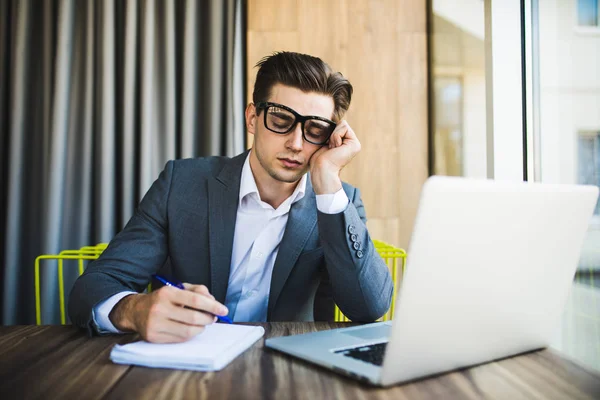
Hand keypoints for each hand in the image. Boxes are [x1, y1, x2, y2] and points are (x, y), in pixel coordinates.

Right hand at [109, 283, 228, 342]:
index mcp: (167, 293)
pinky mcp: (154, 337)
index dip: (212, 306)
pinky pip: (179, 339)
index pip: (195, 300)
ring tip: (203, 323)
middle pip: (194, 318)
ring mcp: (156, 324)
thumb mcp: (178, 289)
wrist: (135, 311)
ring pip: (188, 331)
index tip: (223, 310)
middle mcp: (160, 308)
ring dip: (201, 328)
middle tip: (214, 318)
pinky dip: (190, 335)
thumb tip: (213, 300)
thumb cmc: (162, 300)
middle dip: (209, 319)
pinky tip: (191, 329)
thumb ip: (197, 291)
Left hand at [309, 120, 360, 193]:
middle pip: (342, 123)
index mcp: (346, 142)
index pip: (339, 124)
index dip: (330, 132)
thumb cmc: (319, 158)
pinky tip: (335, 148)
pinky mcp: (355, 144)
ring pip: (343, 124)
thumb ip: (332, 132)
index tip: (328, 146)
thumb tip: (333, 119)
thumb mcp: (325, 141)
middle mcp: (352, 143)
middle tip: (330, 147)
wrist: (321, 169)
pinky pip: (343, 128)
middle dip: (332, 133)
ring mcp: (355, 144)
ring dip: (333, 136)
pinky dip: (335, 137)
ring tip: (332, 148)